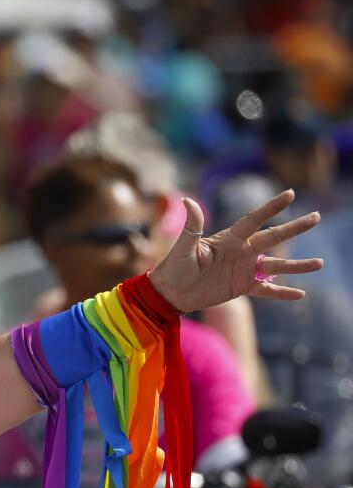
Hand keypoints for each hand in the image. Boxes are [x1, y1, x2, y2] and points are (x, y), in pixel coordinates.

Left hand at [148, 191, 323, 312]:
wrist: (169, 293)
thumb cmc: (173, 267)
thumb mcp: (183, 247)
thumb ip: (191, 226)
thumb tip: (188, 201)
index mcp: (229, 239)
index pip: (254, 220)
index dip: (271, 207)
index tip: (290, 193)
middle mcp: (241, 251)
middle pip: (273, 238)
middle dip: (295, 228)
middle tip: (317, 217)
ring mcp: (244, 269)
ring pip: (276, 266)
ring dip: (297, 265)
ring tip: (319, 263)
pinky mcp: (242, 287)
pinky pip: (266, 290)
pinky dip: (282, 293)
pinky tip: (301, 294)